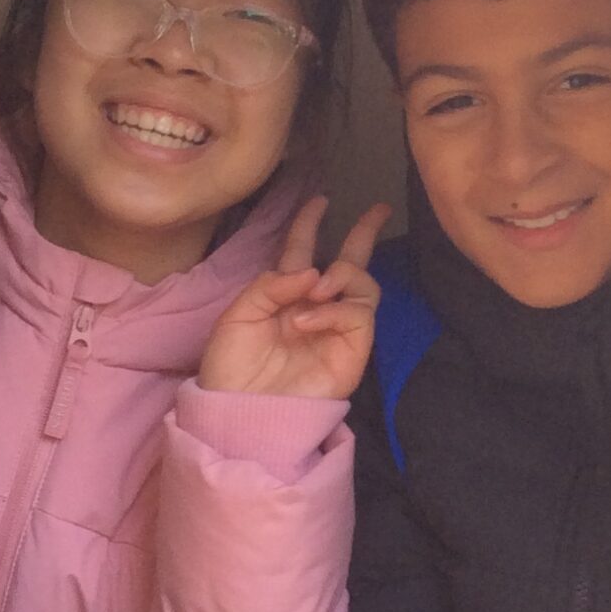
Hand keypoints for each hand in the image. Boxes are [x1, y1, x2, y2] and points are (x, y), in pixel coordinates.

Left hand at [197, 198, 390, 401]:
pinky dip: (333, 309)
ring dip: (342, 274)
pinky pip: (359, 315)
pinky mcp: (352, 351)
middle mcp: (316, 308)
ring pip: (363, 285)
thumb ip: (272, 285)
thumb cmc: (231, 368)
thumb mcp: (239, 315)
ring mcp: (336, 330)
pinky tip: (306, 320)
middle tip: (379, 209)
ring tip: (316, 288)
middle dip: (365, 234)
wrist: (239, 411)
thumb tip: (313, 270)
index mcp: (285, 296)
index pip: (303, 252)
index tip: (319, 200)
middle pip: (350, 263)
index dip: (310, 224)